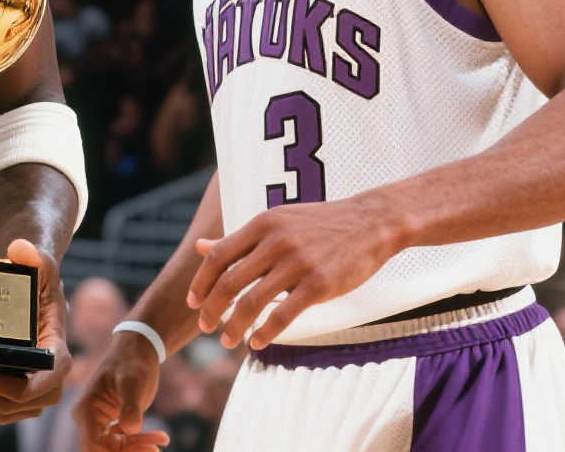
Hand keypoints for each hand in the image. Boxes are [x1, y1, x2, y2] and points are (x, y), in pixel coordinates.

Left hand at [0, 240, 70, 423]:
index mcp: (56, 355)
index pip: (40, 384)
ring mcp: (27, 392)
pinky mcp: (7, 394)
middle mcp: (47, 380)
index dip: (7, 386)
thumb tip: (20, 249)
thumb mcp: (40, 264)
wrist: (28, 290)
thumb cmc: (37, 279)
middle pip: (13, 404)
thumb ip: (36, 256)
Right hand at [73, 330, 171, 449]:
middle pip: (105, 451)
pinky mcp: (112, 425)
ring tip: (162, 438)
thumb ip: (130, 406)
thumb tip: (130, 429)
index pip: (93, 446)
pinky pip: (124, 444)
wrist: (136, 352)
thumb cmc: (131, 361)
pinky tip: (160, 437)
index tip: (145, 448)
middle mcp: (89, 419)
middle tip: (156, 446)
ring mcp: (100, 424)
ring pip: (116, 450)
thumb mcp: (132, 381)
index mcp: (86, 409)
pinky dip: (141, 443)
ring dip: (138, 449)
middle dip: (131, 451)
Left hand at [187, 197, 398, 349]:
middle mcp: (275, 242)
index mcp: (262, 224)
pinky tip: (257, 342)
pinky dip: (265, 332)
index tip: (192, 302)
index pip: (218, 256)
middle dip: (212, 310)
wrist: (372, 222)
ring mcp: (297, 263)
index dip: (200, 282)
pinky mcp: (319, 284)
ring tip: (228, 341)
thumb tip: (201, 247)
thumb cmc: (321, 224)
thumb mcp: (276, 221)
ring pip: (252, 302)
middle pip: (229, 282)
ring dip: (234, 326)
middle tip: (205, 327)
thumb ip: (239, 238)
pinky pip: (283, 314)